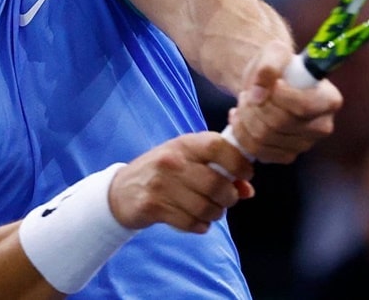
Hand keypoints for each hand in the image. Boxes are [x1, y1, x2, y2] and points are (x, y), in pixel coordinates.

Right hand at [108, 132, 254, 233]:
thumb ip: (219, 169)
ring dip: (215, 214)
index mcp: (184, 143)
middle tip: (227, 199)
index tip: (245, 174)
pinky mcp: (153, 207)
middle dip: (230, 197)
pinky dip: (200, 226)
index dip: (238, 162)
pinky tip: (195, 220)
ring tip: (210, 210)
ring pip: (206, 207)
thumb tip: (248, 190)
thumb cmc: (163, 172)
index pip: (218, 146)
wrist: (121, 190)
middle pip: (217, 184)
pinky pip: (191, 223)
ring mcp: (161, 184)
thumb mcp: (188, 160)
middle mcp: (172, 161)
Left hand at [227, 43, 342, 163]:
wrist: (270, 83)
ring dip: (246, 117)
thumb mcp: (274, 52)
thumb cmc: (279, 66)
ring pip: (264, 138)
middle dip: (256, 105)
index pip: (304, 106)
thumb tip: (258, 95)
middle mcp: (321, 126)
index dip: (280, 96)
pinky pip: (257, 151)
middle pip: (279, 123)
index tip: (273, 83)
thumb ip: (269, 66)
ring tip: (245, 102)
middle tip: (250, 92)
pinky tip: (241, 117)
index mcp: (329, 100)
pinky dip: (242, 133)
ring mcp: (304, 144)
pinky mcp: (286, 155)